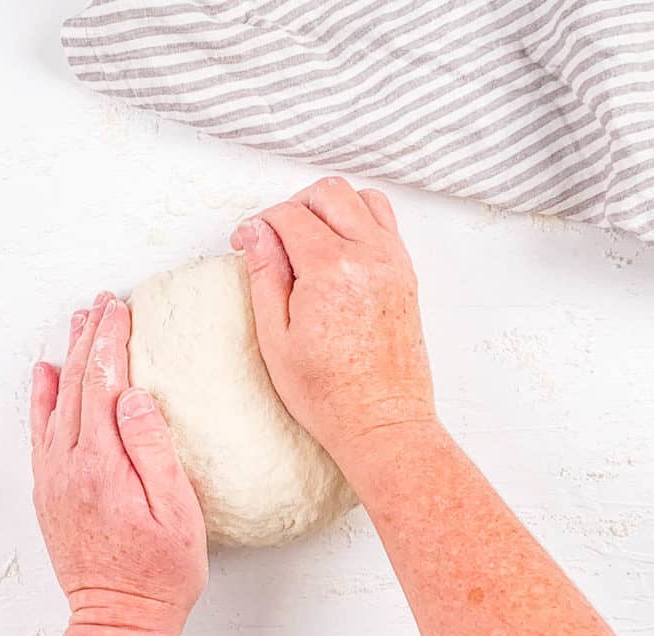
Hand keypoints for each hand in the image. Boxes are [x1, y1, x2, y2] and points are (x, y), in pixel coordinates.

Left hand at [29, 292, 206, 635]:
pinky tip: (46, 376)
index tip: (118, 308)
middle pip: (77, 386)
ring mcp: (54, 479)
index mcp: (103, 466)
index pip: (104, 385)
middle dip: (90, 338)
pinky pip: (39, 433)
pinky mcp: (50, 492)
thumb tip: (135, 396)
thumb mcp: (177, 514)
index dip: (110, 342)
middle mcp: (69, 467)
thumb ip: (154, 451)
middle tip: (100, 303)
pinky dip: (42, 399)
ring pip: (55, 404)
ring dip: (68, 359)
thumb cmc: (160, 573)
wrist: (117, 621)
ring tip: (77, 324)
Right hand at [231, 177, 434, 462]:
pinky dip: (359, 221)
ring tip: (307, 241)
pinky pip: (385, 224)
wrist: (381, 423)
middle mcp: (369, 257)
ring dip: (331, 208)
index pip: (290, 215)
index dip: (260, 223)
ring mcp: (394, 264)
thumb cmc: (328, 394)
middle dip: (294, 205)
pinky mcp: (406, 276)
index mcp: (330, 271)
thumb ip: (265, 276)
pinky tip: (337, 252)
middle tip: (274, 238)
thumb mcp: (276, 338)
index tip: (246, 243)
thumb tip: (255, 233)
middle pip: (329, 193)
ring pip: (363, 199)